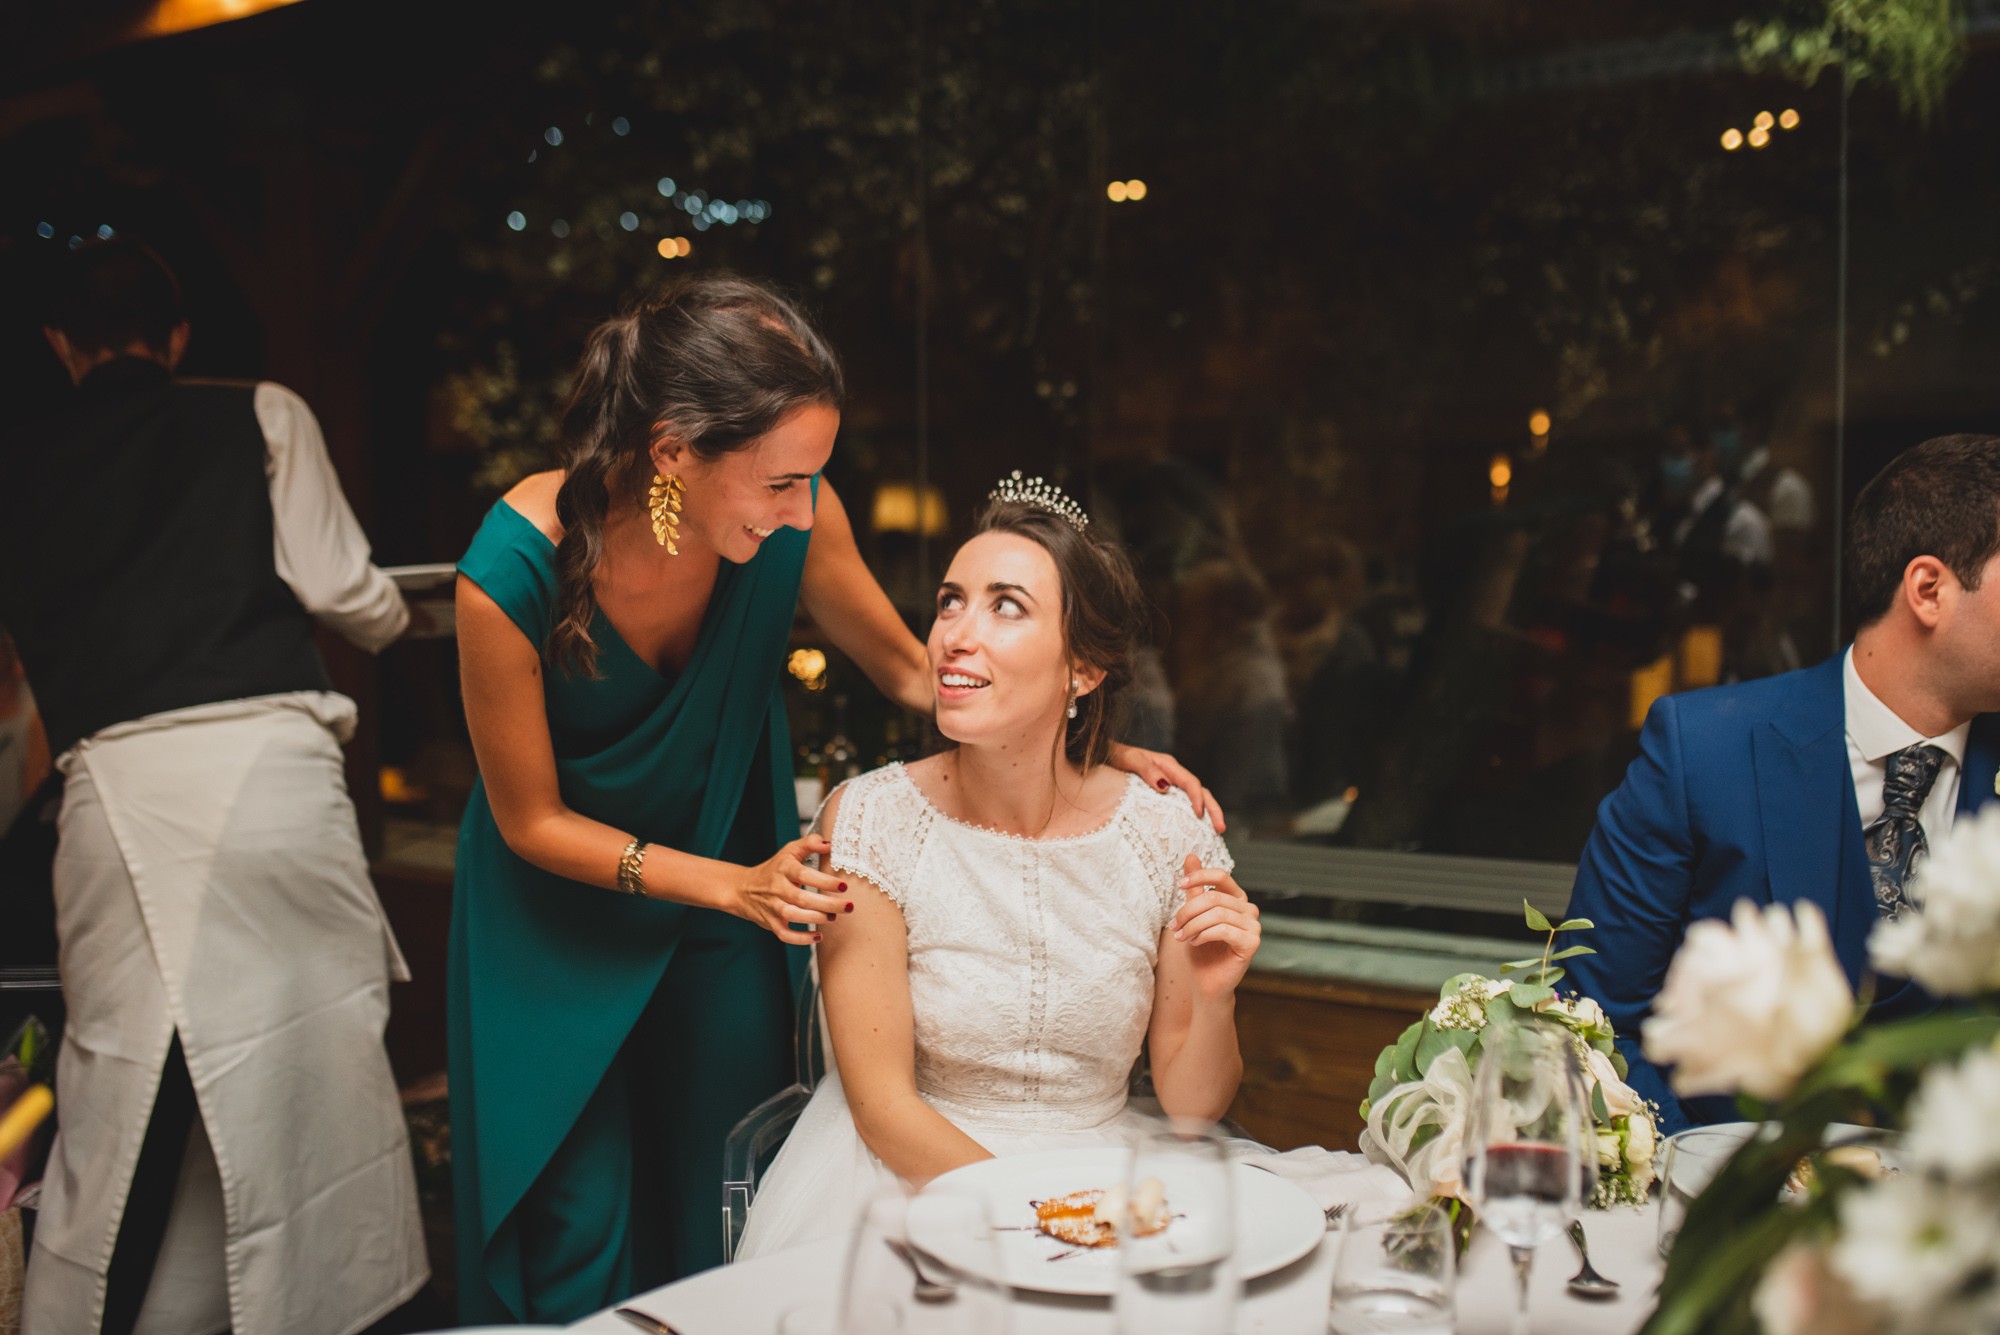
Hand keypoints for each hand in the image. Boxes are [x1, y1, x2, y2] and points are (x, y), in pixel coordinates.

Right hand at [723, 835, 852, 944]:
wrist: (744, 889)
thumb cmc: (775, 868)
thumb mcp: (790, 851)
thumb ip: (810, 843)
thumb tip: (830, 844)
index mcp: (784, 868)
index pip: (804, 874)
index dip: (824, 881)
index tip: (843, 886)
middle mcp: (777, 888)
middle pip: (802, 898)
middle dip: (827, 904)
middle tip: (848, 906)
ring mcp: (773, 907)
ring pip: (793, 916)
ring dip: (816, 919)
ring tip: (834, 918)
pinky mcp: (771, 923)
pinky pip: (784, 934)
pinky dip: (801, 939)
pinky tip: (818, 936)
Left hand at [1106, 744, 1225, 832]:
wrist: (1105, 755)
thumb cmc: (1116, 756)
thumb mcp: (1130, 760)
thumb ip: (1146, 770)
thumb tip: (1165, 786)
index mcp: (1168, 765)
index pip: (1190, 782)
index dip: (1197, 798)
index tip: (1200, 815)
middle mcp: (1173, 774)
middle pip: (1200, 791)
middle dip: (1213, 809)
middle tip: (1221, 829)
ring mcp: (1170, 783)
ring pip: (1195, 798)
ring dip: (1208, 814)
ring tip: (1217, 832)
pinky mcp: (1165, 793)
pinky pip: (1183, 804)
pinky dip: (1194, 815)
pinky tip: (1197, 830)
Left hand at [1169, 853, 1259, 999]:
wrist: (1206, 982)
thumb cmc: (1201, 949)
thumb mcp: (1194, 915)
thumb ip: (1195, 888)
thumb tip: (1191, 856)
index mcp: (1237, 899)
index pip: (1221, 876)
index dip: (1199, 876)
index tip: (1179, 885)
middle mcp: (1249, 910)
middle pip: (1214, 898)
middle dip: (1188, 911)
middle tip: (1174, 926)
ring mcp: (1254, 926)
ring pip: (1217, 914)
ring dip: (1193, 925)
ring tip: (1182, 936)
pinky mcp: (1252, 942)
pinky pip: (1223, 929)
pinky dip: (1203, 934)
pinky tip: (1195, 943)